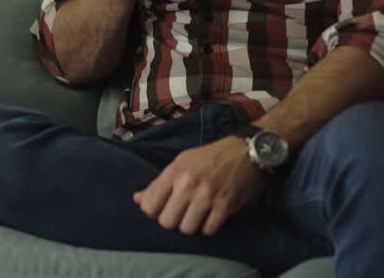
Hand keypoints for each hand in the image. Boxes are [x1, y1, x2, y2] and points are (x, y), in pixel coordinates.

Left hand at [133, 136, 262, 235]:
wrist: (245, 152)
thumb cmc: (209, 157)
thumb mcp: (180, 162)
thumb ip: (159, 183)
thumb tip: (137, 199)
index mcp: (173, 172)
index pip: (149, 205)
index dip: (153, 211)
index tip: (162, 208)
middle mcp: (188, 184)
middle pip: (166, 221)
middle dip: (172, 220)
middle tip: (181, 212)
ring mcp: (207, 196)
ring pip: (186, 229)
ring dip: (191, 225)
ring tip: (196, 214)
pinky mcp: (225, 206)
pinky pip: (208, 230)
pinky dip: (208, 227)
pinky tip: (210, 216)